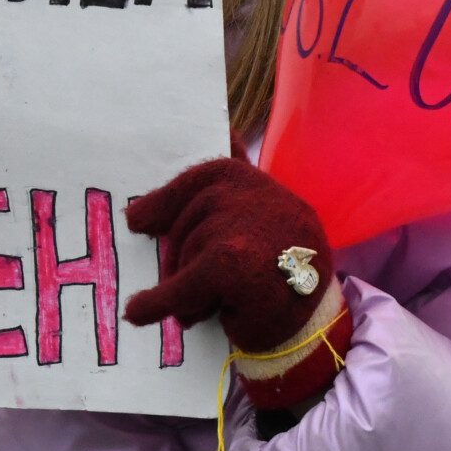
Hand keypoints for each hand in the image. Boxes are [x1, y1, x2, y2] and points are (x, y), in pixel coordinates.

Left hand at [126, 159, 334, 353]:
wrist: (313, 320)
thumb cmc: (282, 267)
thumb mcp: (261, 215)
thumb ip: (237, 180)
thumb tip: (225, 130)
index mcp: (251, 179)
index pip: (196, 181)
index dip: (162, 203)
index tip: (136, 221)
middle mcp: (249, 194)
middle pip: (186, 223)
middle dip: (180, 258)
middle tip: (188, 287)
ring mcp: (242, 227)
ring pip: (185, 255)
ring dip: (186, 287)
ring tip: (209, 305)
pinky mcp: (231, 264)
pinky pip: (180, 286)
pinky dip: (156, 303)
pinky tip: (138, 313)